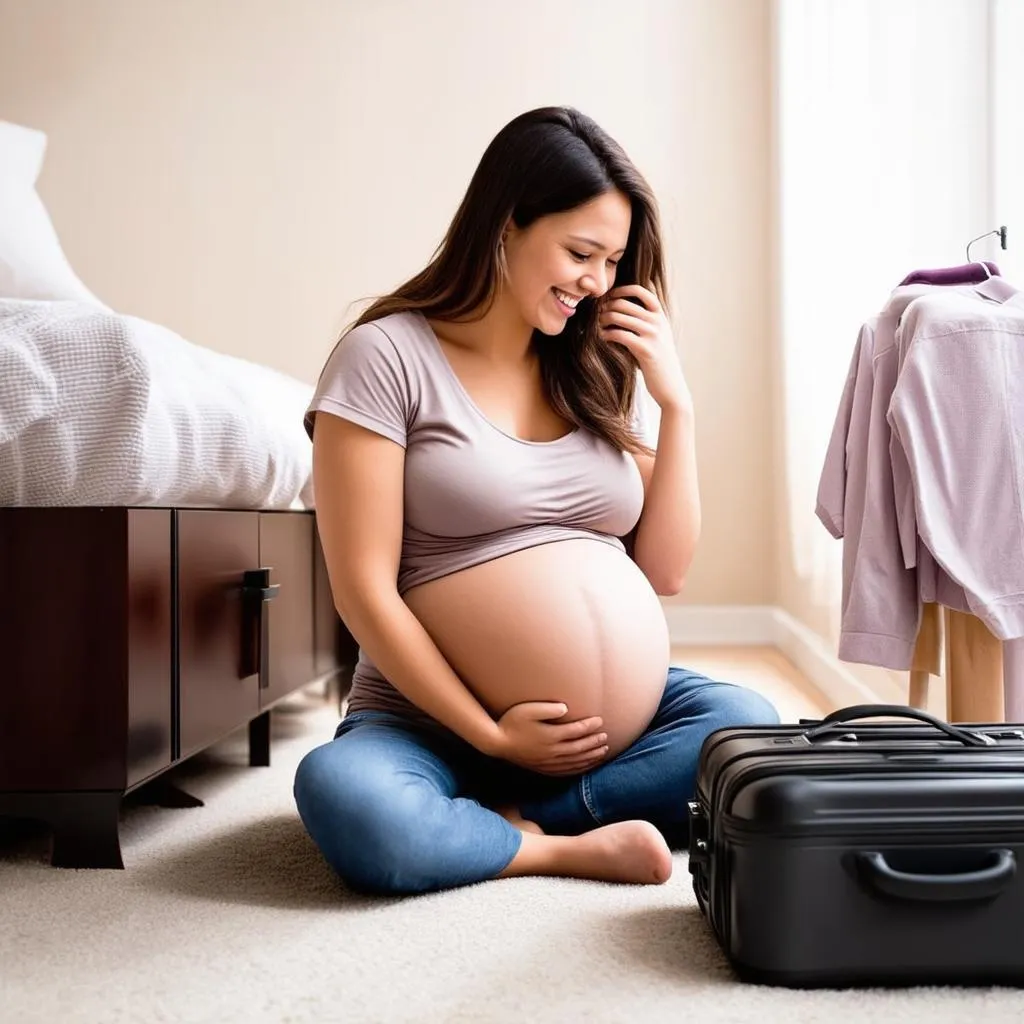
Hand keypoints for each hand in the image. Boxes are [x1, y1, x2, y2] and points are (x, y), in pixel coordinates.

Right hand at [493, 701, 608, 775]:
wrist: (496, 742)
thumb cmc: (511, 722)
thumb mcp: (527, 710)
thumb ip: (547, 708)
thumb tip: (566, 708)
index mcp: (550, 735)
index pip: (576, 731)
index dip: (590, 726)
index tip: (600, 720)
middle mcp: (552, 751)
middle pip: (579, 748)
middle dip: (594, 742)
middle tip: (606, 737)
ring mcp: (548, 761)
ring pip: (575, 761)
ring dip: (591, 756)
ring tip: (603, 751)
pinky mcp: (543, 768)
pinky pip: (566, 770)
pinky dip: (579, 768)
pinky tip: (586, 765)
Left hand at [598, 284, 692, 412]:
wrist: (671, 386)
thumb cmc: (658, 361)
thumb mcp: (656, 336)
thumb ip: (645, 321)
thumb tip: (621, 308)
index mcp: (660, 316)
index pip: (642, 290)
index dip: (622, 290)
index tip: (609, 298)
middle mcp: (658, 322)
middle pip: (624, 303)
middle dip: (606, 306)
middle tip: (596, 315)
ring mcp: (652, 335)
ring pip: (619, 317)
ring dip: (603, 320)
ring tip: (596, 326)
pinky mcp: (645, 349)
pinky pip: (619, 334)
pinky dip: (606, 334)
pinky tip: (601, 338)